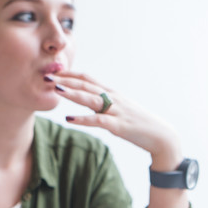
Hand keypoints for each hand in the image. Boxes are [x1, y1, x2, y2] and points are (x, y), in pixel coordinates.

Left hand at [52, 71, 182, 169]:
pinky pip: (98, 121)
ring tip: (56, 89)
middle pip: (86, 85)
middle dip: (66, 80)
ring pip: (91, 99)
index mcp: (112, 93)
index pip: (87, 79)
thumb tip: (84, 100)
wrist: (161, 135)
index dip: (70, 74)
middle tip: (47, 76)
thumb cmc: (138, 123)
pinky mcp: (119, 125)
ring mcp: (116, 111)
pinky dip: (83, 119)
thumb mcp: (119, 109)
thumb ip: (102, 103)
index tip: (54, 71)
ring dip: (72, 93)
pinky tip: (69, 120)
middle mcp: (113, 98)